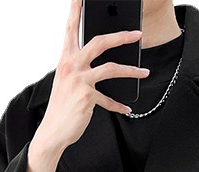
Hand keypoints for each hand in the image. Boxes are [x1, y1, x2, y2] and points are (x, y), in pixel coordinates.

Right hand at [25, 0, 148, 171]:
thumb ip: (80, 68)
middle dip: (121, 36)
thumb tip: (102, 63)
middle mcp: (72, 66)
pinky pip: (109, 99)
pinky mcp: (87, 97)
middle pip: (100, 42)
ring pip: (112, 68)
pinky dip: (119, 105)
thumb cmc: (61, 107)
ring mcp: (80, 81)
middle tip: (137, 34)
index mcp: (65, 59)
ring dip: (132, 70)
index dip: (76, 10)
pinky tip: (127, 108)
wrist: (53, 131)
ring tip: (145, 72)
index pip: (71, 28)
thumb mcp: (67, 82)